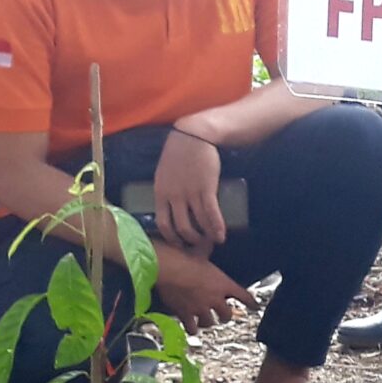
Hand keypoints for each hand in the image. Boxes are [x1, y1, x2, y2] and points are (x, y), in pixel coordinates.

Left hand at [153, 128, 228, 251]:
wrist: (193, 137)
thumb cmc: (179, 152)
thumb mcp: (164, 173)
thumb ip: (166, 190)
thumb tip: (171, 205)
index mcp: (160, 192)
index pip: (162, 223)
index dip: (171, 237)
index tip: (179, 243)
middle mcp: (173, 196)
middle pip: (180, 227)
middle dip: (190, 240)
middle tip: (198, 245)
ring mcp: (189, 193)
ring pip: (197, 223)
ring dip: (205, 236)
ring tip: (212, 241)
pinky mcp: (206, 189)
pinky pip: (211, 213)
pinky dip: (217, 227)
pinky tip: (221, 235)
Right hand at [155, 249, 252, 332]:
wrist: (169, 268)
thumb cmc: (185, 257)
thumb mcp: (201, 251)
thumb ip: (208, 249)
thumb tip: (209, 239)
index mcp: (223, 283)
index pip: (244, 296)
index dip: (251, 302)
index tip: (255, 307)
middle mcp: (215, 299)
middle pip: (227, 315)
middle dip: (226, 316)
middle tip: (224, 316)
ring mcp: (201, 308)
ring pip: (210, 323)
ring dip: (208, 322)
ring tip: (206, 322)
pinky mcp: (185, 314)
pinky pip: (192, 327)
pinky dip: (192, 329)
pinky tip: (191, 328)